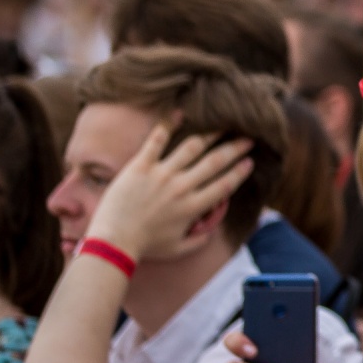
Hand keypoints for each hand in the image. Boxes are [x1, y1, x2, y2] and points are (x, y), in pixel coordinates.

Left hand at [86, 124, 255, 262]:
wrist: (112, 241)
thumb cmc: (144, 247)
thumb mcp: (177, 249)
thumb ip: (198, 240)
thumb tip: (210, 231)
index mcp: (193, 207)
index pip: (225, 184)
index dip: (240, 172)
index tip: (250, 162)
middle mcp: (182, 187)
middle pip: (215, 162)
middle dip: (235, 148)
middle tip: (247, 139)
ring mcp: (161, 174)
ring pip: (192, 147)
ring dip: (210, 135)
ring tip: (220, 126)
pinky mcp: (140, 166)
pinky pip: (156, 141)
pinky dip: (168, 125)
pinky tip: (180, 113)